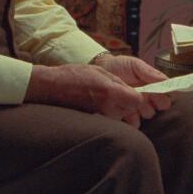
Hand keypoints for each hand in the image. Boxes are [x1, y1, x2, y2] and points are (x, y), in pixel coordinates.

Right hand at [25, 63, 146, 125]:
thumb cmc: (75, 75)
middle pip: (131, 109)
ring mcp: (101, 116)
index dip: (139, 95)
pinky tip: (101, 104)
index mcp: (110, 92)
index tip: (137, 91)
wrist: (52, 87)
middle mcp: (107, 107)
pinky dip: (110, 113)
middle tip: (121, 93)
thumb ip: (119, 83)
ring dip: (120, 108)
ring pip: (121, 115)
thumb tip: (135, 92)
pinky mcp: (95, 121)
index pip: (138, 100)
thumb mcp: (101, 72)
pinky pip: (110, 119)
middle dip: (130, 102)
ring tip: (108, 98)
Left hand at [97, 54, 172, 116]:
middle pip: (160, 106)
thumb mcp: (135, 65)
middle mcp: (148, 97)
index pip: (167, 93)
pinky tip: (127, 112)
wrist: (102, 71)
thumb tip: (166, 80)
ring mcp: (138, 107)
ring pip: (149, 114)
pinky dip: (134, 120)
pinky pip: (136, 123)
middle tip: (146, 96)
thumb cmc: (120, 66)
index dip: (167, 95)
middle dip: (155, 103)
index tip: (162, 93)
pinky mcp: (126, 115)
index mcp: (153, 85)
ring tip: (134, 101)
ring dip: (144, 110)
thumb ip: (150, 73)